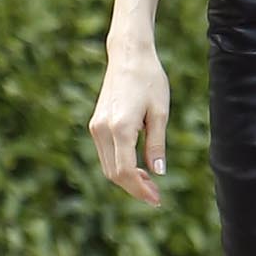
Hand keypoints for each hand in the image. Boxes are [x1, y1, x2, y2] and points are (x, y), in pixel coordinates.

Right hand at [89, 35, 170, 206]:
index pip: (125, 171)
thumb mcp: (160, 113)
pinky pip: (106, 154)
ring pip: (107, 166)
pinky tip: (137, 166)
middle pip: (113, 173)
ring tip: (149, 182)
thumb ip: (157, 145)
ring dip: (126, 178)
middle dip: (133, 187)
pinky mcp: (95, 123)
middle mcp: (102, 129)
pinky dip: (119, 165)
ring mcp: (96, 126)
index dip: (140, 189)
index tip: (156, 199)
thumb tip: (158, 172)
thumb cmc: (149, 80)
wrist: (128, 56)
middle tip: (156, 195)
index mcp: (120, 127)